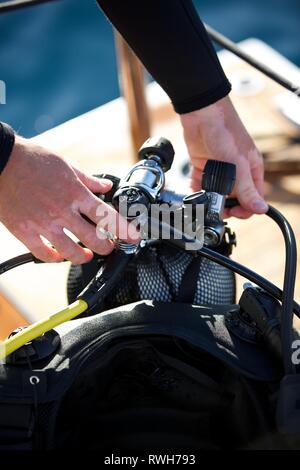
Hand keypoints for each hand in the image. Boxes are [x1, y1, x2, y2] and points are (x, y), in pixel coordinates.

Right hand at [0, 137, 137, 263]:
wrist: (2, 161)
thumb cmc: (33, 160)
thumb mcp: (66, 165)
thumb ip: (88, 180)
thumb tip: (104, 186)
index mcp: (75, 193)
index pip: (107, 217)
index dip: (125, 231)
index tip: (133, 238)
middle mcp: (62, 211)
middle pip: (94, 240)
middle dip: (107, 247)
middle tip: (108, 245)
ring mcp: (43, 224)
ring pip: (71, 252)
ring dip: (84, 256)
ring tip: (87, 254)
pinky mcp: (25, 231)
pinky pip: (43, 254)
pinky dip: (54, 258)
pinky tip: (59, 256)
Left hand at [180, 96, 267, 218]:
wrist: (201, 113)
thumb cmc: (225, 130)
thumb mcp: (238, 163)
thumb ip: (246, 188)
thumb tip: (260, 208)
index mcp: (251, 169)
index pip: (252, 198)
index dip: (244, 209)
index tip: (233, 213)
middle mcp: (237, 171)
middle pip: (233, 199)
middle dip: (225, 206)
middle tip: (215, 209)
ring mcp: (219, 170)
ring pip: (216, 194)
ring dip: (209, 199)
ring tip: (203, 201)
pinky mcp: (203, 167)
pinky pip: (200, 185)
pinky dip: (196, 191)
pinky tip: (193, 193)